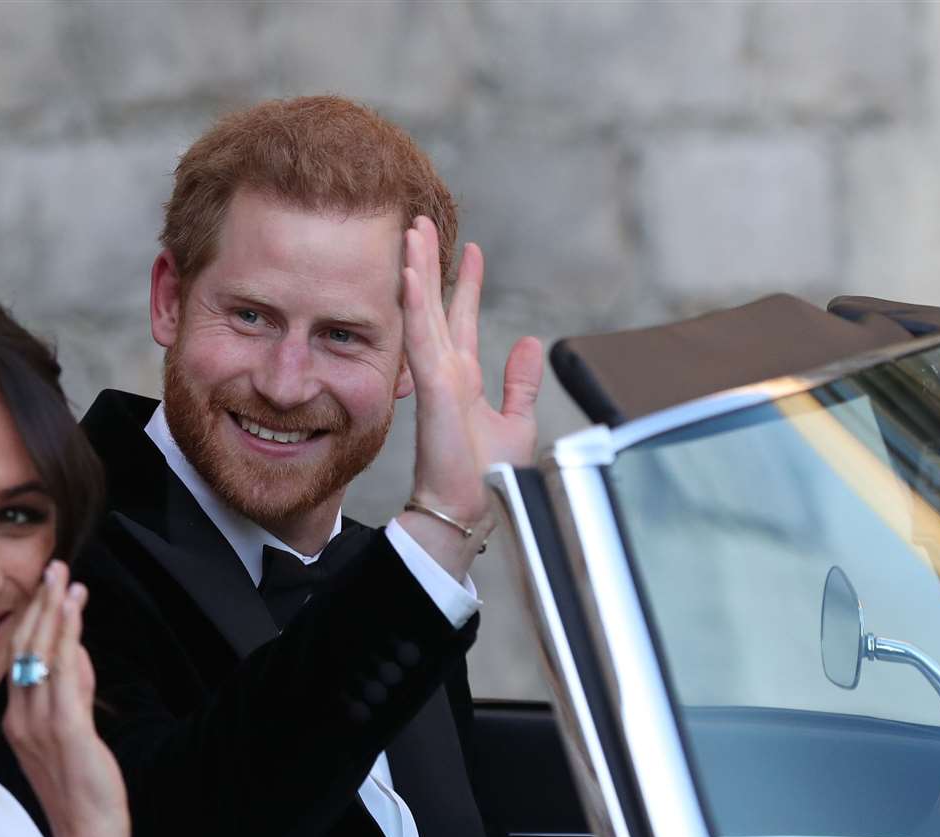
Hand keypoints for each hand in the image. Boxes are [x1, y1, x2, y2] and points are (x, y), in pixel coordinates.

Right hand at [1, 559, 129, 836]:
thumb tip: (79, 653)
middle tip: (53, 567)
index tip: (46, 588)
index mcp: (16, 720)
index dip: (31, 619)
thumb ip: (73, 692)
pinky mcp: (66, 731)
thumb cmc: (81, 790)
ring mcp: (40, 725)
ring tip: (64, 577)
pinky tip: (74, 612)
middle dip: (40, 605)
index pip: (19, 658)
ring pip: (41, 654)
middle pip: (24, 649)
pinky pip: (64, 674)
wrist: (89, 836)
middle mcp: (20, 718)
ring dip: (54, 612)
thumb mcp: (72, 733)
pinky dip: (67, 638)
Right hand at [398, 217, 544, 575]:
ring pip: (423, 313)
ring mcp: (436, 379)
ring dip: (416, 271)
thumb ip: (520, 382)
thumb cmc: (488, 477)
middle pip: (434, 306)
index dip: (465, 283)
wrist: (471, 510)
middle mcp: (445, 373)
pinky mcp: (433, 390)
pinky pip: (421, 339)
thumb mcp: (516, 420)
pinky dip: (415, 305)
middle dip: (429, 263)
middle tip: (422, 222)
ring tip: (412, 232)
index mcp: (463, 379)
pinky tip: (409, 275)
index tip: (470, 249)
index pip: (461, 319)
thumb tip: (530, 343)